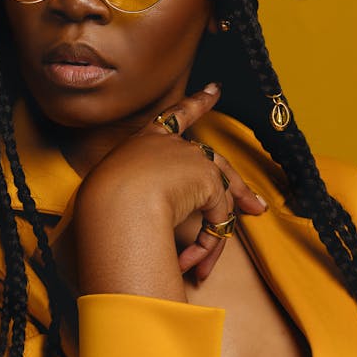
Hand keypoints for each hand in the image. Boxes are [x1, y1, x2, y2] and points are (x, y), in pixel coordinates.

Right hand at [73, 84, 267, 299]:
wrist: (116, 202)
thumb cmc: (102, 203)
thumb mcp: (115, 194)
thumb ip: (135, 202)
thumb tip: (146, 228)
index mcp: (144, 142)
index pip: (174, 117)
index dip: (198, 103)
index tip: (215, 89)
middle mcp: (170, 144)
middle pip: (213, 161)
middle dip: (237, 186)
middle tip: (255, 205)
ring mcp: (192, 158)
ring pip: (221, 196)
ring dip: (216, 236)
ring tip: (207, 266)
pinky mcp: (208, 179)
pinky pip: (217, 220)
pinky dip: (206, 246)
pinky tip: (194, 265)